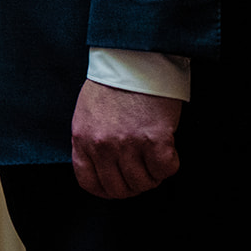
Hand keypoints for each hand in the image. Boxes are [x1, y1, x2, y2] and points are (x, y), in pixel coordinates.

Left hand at [70, 79, 181, 198]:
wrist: (132, 60)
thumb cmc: (111, 85)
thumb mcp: (86, 114)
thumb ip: (90, 141)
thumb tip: (103, 167)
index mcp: (82, 139)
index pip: (89, 182)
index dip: (106, 190)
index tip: (117, 186)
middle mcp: (102, 145)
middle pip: (118, 189)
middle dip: (132, 186)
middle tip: (141, 172)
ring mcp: (128, 144)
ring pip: (143, 183)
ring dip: (152, 175)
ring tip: (153, 157)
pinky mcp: (155, 139)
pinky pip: (165, 170)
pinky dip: (169, 164)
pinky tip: (166, 149)